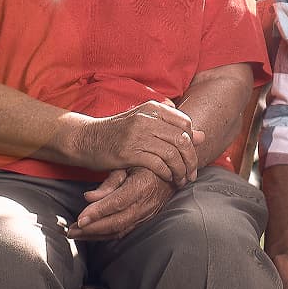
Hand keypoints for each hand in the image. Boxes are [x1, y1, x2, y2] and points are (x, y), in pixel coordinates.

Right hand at [63, 100, 201, 185]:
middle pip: (182, 140)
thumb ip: (171, 127)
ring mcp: (137, 134)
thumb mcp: (144, 123)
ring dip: (180, 170)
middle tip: (192, 174)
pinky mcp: (128, 152)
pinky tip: (167, 178)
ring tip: (181, 180)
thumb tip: (202, 135)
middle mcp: (146, 118)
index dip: (192, 143)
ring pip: (172, 154)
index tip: (191, 157)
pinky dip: (166, 174)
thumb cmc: (116, 132)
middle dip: (191, 160)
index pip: (185, 124)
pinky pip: (157, 164)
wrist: (85, 138)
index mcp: (152, 108)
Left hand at [67, 168, 174, 240]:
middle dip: (91, 229)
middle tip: (71, 231)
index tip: (80, 219)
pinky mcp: (144, 220)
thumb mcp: (130, 163)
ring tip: (76, 234)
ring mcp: (146, 215)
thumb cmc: (148, 163)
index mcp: (142, 186)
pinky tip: (91, 234)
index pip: (117, 203)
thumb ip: (110, 181)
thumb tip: (89, 197)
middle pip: (116, 222)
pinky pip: (124, 231)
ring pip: (119, 230)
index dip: (98, 212)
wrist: (174, 172)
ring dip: (95, 235)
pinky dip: (105, 235)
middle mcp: (145, 204)